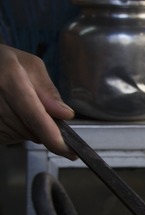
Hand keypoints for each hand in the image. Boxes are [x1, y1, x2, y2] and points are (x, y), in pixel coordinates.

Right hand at [0, 44, 75, 158]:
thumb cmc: (4, 64)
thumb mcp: (29, 66)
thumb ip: (48, 90)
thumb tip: (65, 114)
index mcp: (9, 79)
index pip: (34, 116)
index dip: (52, 136)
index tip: (67, 150)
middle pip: (31, 129)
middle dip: (45, 126)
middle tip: (40, 107)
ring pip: (23, 135)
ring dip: (31, 126)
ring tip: (20, 105)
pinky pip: (11, 136)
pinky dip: (18, 128)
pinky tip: (11, 112)